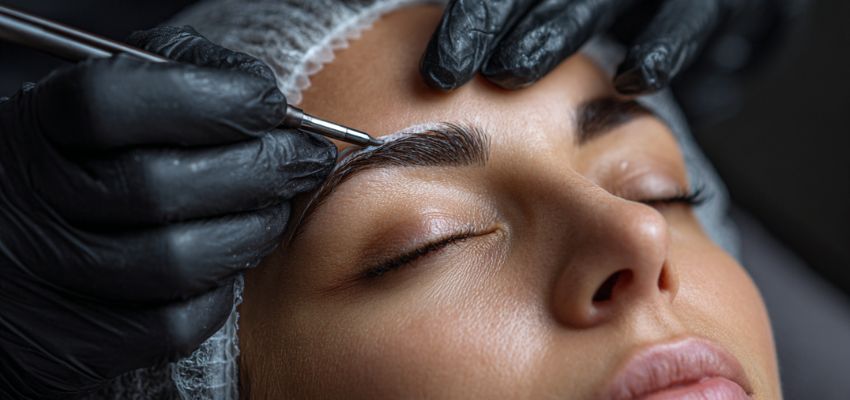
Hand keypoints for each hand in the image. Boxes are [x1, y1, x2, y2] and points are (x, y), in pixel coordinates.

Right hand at [0, 26, 334, 398]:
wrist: (21, 242)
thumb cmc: (86, 157)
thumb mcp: (108, 94)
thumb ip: (175, 71)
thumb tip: (257, 91)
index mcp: (38, 127)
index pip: (115, 101)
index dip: (211, 101)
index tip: (268, 104)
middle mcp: (32, 203)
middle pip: (160, 186)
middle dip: (260, 170)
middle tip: (303, 161)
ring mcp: (52, 277)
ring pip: (178, 261)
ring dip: (252, 233)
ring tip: (275, 211)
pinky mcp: (77, 342)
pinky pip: (174, 324)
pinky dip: (220, 292)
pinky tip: (229, 262)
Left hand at [420, 0, 794, 93]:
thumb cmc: (623, 10)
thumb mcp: (570, 12)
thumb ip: (526, 31)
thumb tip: (458, 80)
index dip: (470, 22)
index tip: (436, 72)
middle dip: (490, 26)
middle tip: (448, 71)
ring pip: (594, 0)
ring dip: (553, 32)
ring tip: (511, 72)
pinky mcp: (710, 0)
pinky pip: (687, 17)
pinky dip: (663, 44)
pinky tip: (634, 79)